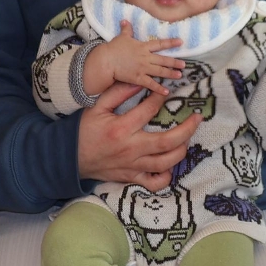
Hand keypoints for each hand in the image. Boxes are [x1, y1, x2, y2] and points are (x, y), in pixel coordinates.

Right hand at [77, 84, 200, 188]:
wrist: (68, 159)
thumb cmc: (83, 131)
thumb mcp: (96, 107)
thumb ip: (118, 93)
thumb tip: (141, 83)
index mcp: (121, 128)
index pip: (149, 110)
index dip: (161, 98)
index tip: (166, 93)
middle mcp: (131, 148)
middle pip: (168, 141)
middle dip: (188, 129)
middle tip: (197, 118)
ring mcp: (133, 166)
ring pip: (166, 162)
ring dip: (182, 149)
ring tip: (187, 138)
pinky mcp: (131, 178)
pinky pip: (155, 183)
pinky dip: (166, 176)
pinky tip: (170, 164)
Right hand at [84, 22, 184, 96]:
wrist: (106, 61)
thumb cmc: (113, 48)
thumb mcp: (121, 37)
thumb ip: (126, 29)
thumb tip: (125, 20)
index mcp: (143, 46)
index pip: (160, 44)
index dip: (171, 43)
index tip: (181, 42)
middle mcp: (146, 57)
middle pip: (163, 60)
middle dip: (174, 62)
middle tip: (184, 64)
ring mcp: (143, 68)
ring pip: (160, 71)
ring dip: (170, 73)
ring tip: (179, 75)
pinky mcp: (138, 78)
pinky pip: (151, 84)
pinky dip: (159, 88)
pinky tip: (166, 91)